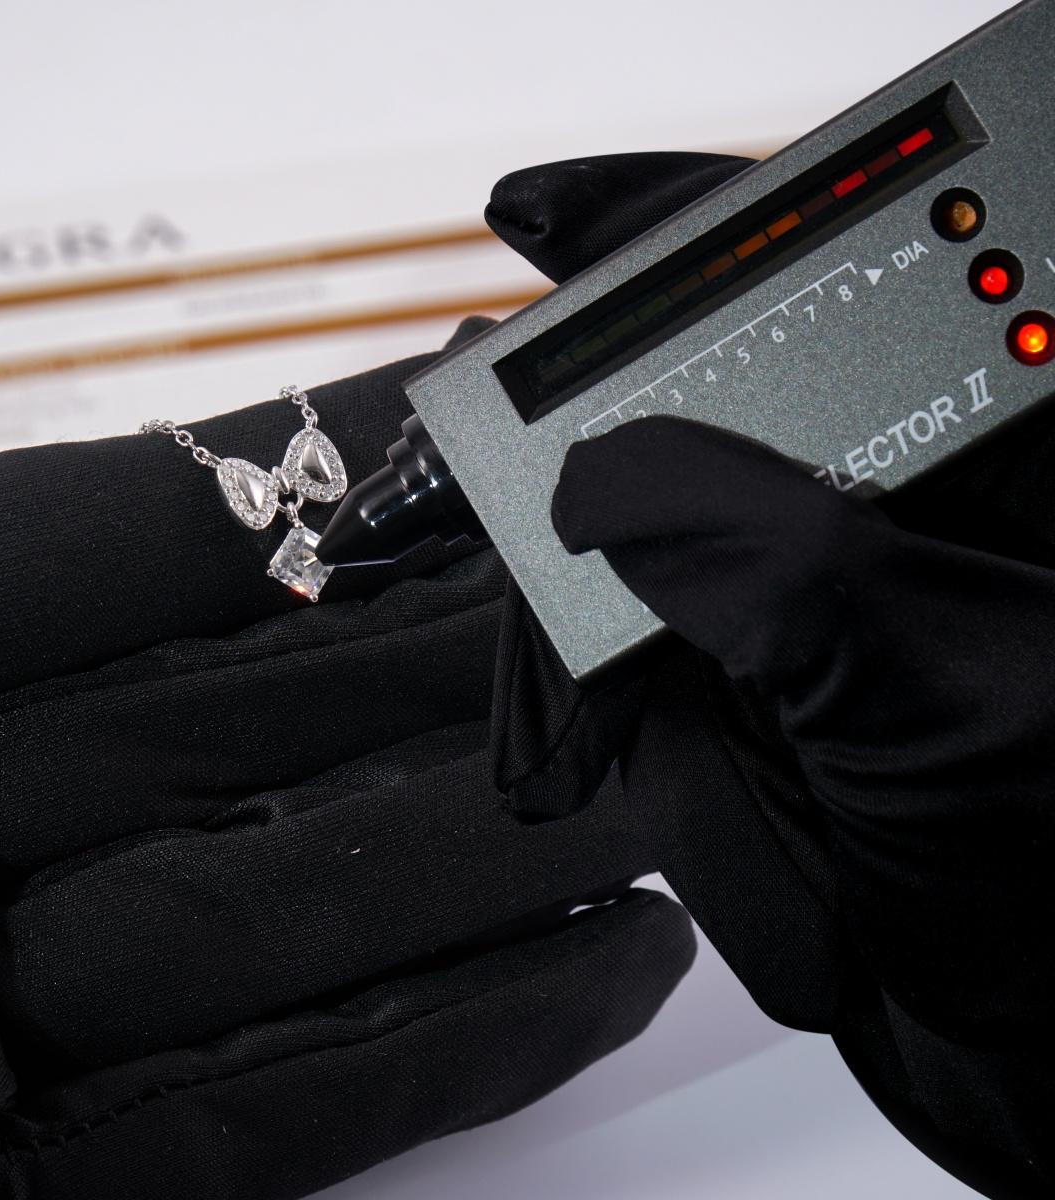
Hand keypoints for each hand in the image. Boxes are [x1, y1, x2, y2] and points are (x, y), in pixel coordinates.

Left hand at [0, 329, 700, 1197]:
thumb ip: (1, 564)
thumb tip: (229, 478)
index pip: (89, 547)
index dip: (283, 470)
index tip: (452, 413)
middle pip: (220, 729)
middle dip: (431, 672)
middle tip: (610, 618)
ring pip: (274, 919)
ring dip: (478, 867)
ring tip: (659, 796)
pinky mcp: (18, 1198)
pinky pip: (259, 1110)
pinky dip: (434, 1044)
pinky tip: (593, 969)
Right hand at [488, 156, 1054, 1197]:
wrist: (1009, 1009)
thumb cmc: (1041, 860)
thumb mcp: (936, 695)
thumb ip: (786, 573)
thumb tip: (610, 481)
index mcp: (969, 444)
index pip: (827, 273)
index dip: (682, 228)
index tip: (545, 215)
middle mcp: (863, 488)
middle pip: (686, 388)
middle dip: (566, 432)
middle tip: (458, 467)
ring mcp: (777, 570)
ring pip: (614, 519)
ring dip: (541, 599)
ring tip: (534, 712)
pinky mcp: (713, 646)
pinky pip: (593, 625)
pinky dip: (547, 679)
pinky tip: (552, 751)